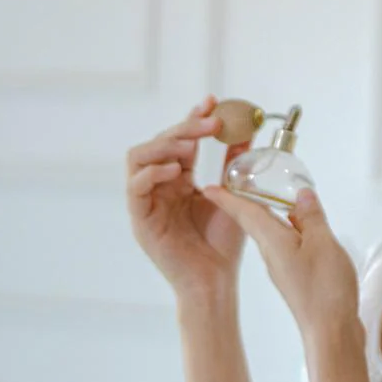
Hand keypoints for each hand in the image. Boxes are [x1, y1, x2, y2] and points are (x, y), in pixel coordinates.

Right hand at [126, 94, 252, 305]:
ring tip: (191, 147)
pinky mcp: (139, 219)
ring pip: (138, 157)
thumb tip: (247, 129)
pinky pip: (134, 187)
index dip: (193, 118)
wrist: (216, 280)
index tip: (214, 101)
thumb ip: (234, 163)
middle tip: (210, 123)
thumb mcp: (233, 194)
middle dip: (184, 127)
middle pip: (158, 142)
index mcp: (178, 178)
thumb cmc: (223, 243)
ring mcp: (147, 201)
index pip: (180, 139)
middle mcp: (159, 185)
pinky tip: (176, 170)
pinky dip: (152, 172)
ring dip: (163, 145)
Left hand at [200, 185, 360, 337]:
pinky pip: (285, 245)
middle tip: (240, 179)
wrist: (329, 331)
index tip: (208, 186)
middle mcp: (270, 253)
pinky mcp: (294, 277)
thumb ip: (311, 216)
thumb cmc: (325, 287)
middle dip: (245, 200)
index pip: (244, 212)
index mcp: (271, 241)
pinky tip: (300, 227)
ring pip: (270, 233)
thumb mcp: (322, 242)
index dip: (227, 196)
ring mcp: (281, 267)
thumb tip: (301, 195)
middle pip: (254, 220)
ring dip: (268, 213)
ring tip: (273, 194)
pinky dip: (287, 230)